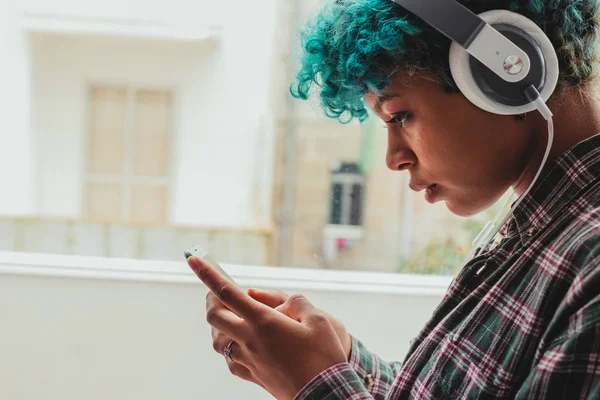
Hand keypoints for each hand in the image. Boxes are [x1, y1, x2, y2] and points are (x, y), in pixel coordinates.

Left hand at [188, 257, 347, 399]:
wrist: (324, 395)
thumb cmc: (323, 356)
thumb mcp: (318, 319)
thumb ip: (294, 301)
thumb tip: (273, 301)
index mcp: (264, 321)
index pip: (227, 292)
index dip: (208, 274)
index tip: (193, 259)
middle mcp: (250, 340)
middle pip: (214, 316)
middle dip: (211, 299)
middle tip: (219, 292)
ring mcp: (248, 360)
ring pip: (217, 339)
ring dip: (218, 323)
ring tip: (229, 315)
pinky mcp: (252, 375)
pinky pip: (229, 359)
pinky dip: (228, 346)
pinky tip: (239, 343)